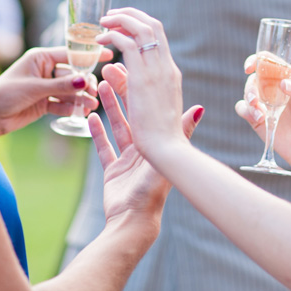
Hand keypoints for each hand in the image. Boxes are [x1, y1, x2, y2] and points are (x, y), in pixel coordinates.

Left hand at [0, 46, 112, 142]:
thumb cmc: (6, 94)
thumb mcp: (35, 88)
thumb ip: (61, 86)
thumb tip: (84, 81)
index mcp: (40, 58)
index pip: (69, 54)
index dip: (88, 56)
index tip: (107, 55)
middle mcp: (45, 71)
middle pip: (72, 74)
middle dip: (84, 83)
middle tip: (94, 92)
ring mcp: (46, 87)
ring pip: (69, 91)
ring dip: (80, 98)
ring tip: (91, 105)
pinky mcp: (45, 103)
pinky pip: (63, 103)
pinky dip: (71, 108)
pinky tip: (81, 112)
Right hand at [90, 62, 203, 227]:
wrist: (134, 221)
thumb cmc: (152, 192)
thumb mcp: (165, 157)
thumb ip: (181, 131)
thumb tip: (200, 108)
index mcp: (157, 143)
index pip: (148, 109)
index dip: (141, 89)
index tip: (134, 69)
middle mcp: (144, 148)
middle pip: (132, 113)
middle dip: (122, 92)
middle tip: (110, 71)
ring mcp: (128, 160)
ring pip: (117, 127)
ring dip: (109, 107)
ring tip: (100, 86)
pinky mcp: (113, 171)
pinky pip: (103, 148)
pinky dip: (97, 133)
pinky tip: (90, 117)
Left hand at [97, 8, 189, 169]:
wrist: (167, 154)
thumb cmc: (160, 141)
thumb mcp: (149, 111)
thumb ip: (135, 90)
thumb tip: (124, 75)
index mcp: (171, 76)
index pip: (158, 39)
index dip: (140, 26)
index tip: (123, 25)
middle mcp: (166, 69)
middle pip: (152, 27)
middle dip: (130, 16)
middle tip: (110, 16)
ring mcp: (156, 72)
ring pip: (140, 31)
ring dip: (120, 21)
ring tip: (102, 23)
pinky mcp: (142, 79)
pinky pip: (127, 46)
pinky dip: (112, 37)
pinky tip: (99, 41)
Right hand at [235, 55, 290, 179]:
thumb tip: (283, 84)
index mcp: (286, 78)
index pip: (267, 62)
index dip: (256, 60)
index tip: (251, 66)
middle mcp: (272, 88)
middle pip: (254, 78)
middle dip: (250, 87)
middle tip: (255, 100)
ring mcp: (263, 103)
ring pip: (246, 93)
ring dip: (249, 99)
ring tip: (260, 113)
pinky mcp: (256, 118)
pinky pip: (243, 108)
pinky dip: (247, 111)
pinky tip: (259, 119)